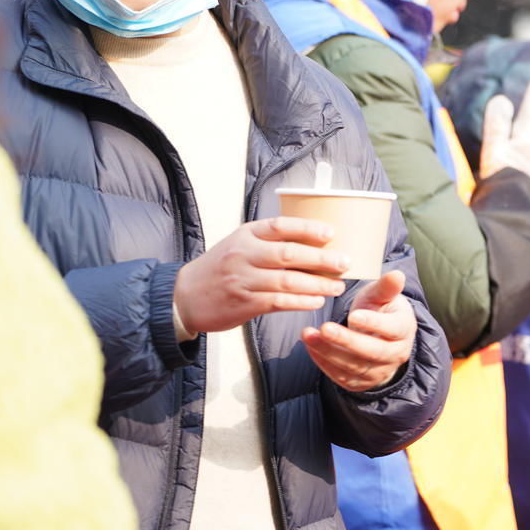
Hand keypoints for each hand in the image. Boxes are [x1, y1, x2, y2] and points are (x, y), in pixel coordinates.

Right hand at [175, 216, 349, 335]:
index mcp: (246, 234)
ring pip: (288, 281)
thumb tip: (314, 243)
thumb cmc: (221, 267)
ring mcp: (244, 279)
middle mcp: (244, 254)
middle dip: (322, 259)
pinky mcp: (245, 303)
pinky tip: (316, 301)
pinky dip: (301, 302)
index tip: (331, 233)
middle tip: (344, 263)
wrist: (185, 296)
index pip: (280, 226)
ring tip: (337, 286)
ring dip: (317, 284)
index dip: (308, 228)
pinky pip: (279, 302)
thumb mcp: (239, 244)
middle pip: (289, 254)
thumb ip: (269, 242)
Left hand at [302, 270, 417, 391]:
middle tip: (324, 328)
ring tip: (307, 335)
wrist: (378, 338)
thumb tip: (397, 274)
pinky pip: (341, 376)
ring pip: (354, 366)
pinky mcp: (361, 382)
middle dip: (346, 341)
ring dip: (328, 351)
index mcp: (404, 330)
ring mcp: (379, 371)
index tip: (353, 315)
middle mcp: (396, 354)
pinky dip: (324, 362)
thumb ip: (386, 287)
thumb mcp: (382, 296)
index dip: (373, 324)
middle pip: (372, 351)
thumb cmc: (379, 310)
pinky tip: (310, 346)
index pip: (392, 329)